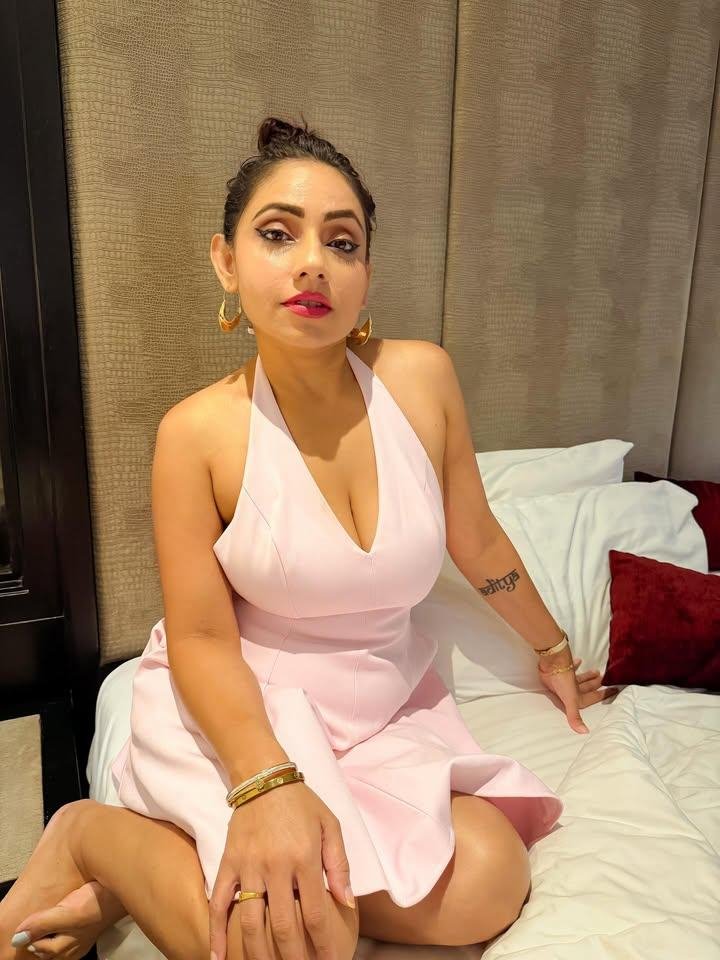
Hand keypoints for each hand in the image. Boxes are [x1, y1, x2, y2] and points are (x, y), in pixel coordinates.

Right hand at [208, 778, 352, 959]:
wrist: (262, 777)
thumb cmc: (301, 802)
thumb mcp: (330, 825)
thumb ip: (339, 864)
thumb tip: (347, 902)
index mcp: (304, 857)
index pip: (315, 913)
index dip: (324, 944)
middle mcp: (276, 865)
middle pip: (283, 926)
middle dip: (294, 958)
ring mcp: (248, 866)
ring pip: (250, 921)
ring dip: (259, 954)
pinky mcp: (228, 863)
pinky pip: (219, 903)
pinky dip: (216, 933)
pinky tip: (218, 958)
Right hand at [537, 646, 619, 733]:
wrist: (552, 664)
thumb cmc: (562, 682)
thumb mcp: (571, 701)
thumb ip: (575, 717)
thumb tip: (584, 733)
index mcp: (574, 699)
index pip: (593, 698)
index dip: (604, 695)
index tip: (615, 690)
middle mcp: (570, 691)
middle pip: (587, 688)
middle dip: (596, 684)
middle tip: (605, 678)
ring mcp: (566, 681)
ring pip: (580, 679)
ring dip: (588, 676)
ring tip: (596, 671)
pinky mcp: (562, 671)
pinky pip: (571, 669)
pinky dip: (575, 666)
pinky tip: (579, 661)